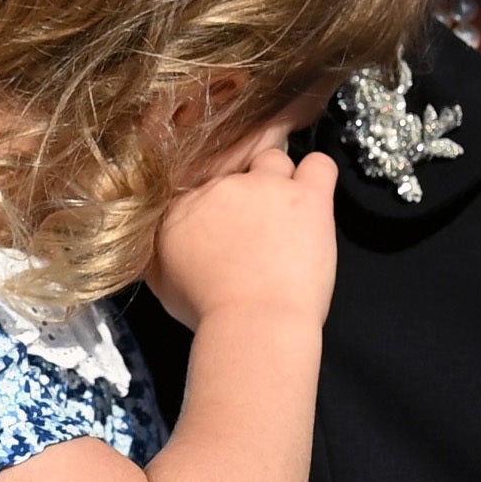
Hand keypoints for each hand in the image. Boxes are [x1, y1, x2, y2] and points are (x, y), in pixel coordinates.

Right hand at [143, 134, 335, 336]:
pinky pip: (320, 164)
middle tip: (254, 227)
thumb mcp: (164, 284)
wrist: (253, 322)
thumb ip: (160, 255)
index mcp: (183, 208)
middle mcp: (221, 187)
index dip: (211, 206)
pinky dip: (318, 176)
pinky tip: (314, 202)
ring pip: (274, 159)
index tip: (221, 228)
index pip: (196, 186)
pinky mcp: (307, 196)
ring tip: (286, 214)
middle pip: (235, 171)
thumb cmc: (210, 314)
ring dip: (280, 180)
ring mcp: (266, 186)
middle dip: (245, 195)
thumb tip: (160, 247)